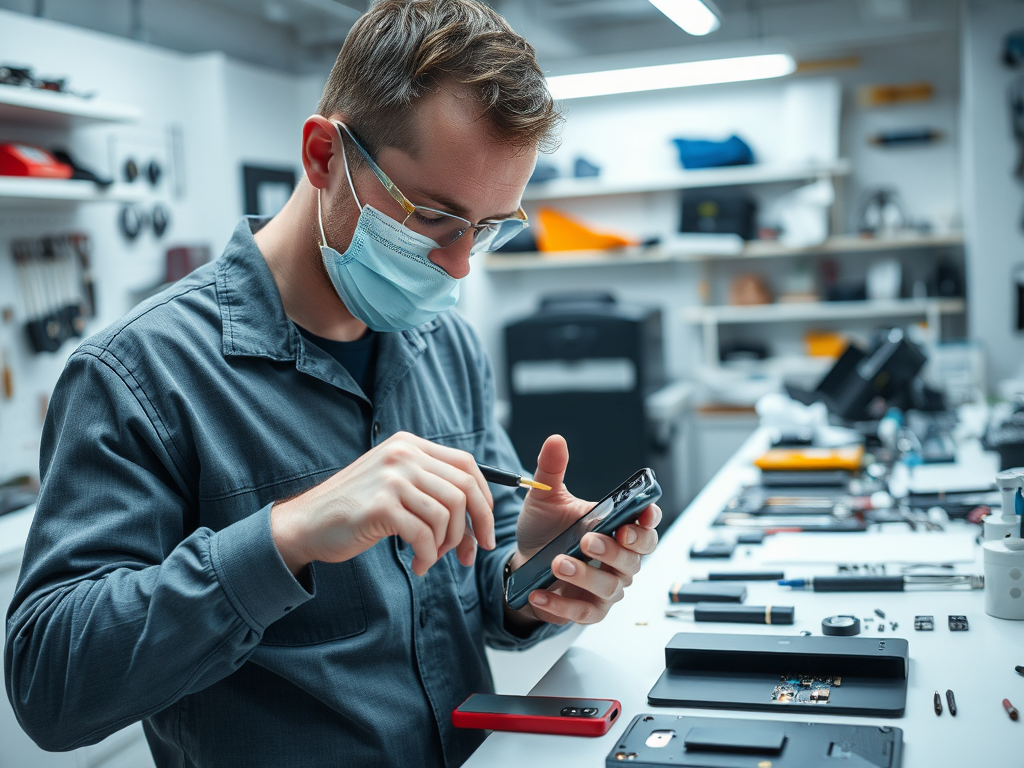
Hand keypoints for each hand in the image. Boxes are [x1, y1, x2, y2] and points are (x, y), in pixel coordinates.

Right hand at [270, 432, 495, 575]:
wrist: (307, 523)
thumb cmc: (356, 510)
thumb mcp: (395, 484)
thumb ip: (431, 487)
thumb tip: (481, 516)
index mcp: (410, 445)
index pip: (467, 465)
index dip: (484, 499)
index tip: (486, 529)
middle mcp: (403, 455)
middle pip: (464, 489)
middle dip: (475, 527)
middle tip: (472, 554)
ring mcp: (391, 478)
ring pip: (447, 514)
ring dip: (446, 545)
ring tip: (432, 559)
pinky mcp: (381, 505)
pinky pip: (424, 535)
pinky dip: (428, 556)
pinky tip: (419, 565)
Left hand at [507, 435, 660, 626]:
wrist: (523, 564)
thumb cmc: (545, 530)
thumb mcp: (545, 498)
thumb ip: (551, 470)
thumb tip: (555, 440)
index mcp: (617, 527)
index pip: (646, 524)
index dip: (650, 520)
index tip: (645, 512)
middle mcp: (619, 558)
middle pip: (634, 558)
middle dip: (615, 549)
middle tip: (589, 540)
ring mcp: (607, 586)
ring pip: (610, 586)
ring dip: (585, 575)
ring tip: (559, 563)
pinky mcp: (588, 609)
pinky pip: (584, 613)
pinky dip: (562, 605)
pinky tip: (541, 593)